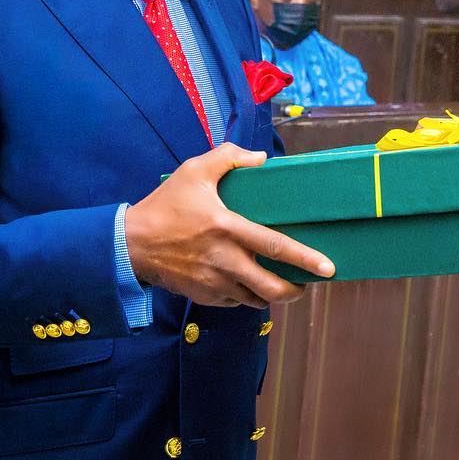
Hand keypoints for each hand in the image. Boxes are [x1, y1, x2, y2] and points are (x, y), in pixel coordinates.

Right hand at [125, 143, 335, 307]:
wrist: (130, 244)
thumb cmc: (165, 205)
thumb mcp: (194, 170)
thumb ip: (229, 157)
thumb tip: (261, 158)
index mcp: (226, 227)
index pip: (275, 246)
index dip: (305, 259)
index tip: (328, 268)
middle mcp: (224, 260)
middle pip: (272, 287)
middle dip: (295, 291)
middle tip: (306, 285)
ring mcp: (214, 282)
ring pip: (255, 300)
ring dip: (271, 294)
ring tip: (278, 283)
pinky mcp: (204, 295)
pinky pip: (234, 301)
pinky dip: (245, 295)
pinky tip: (246, 282)